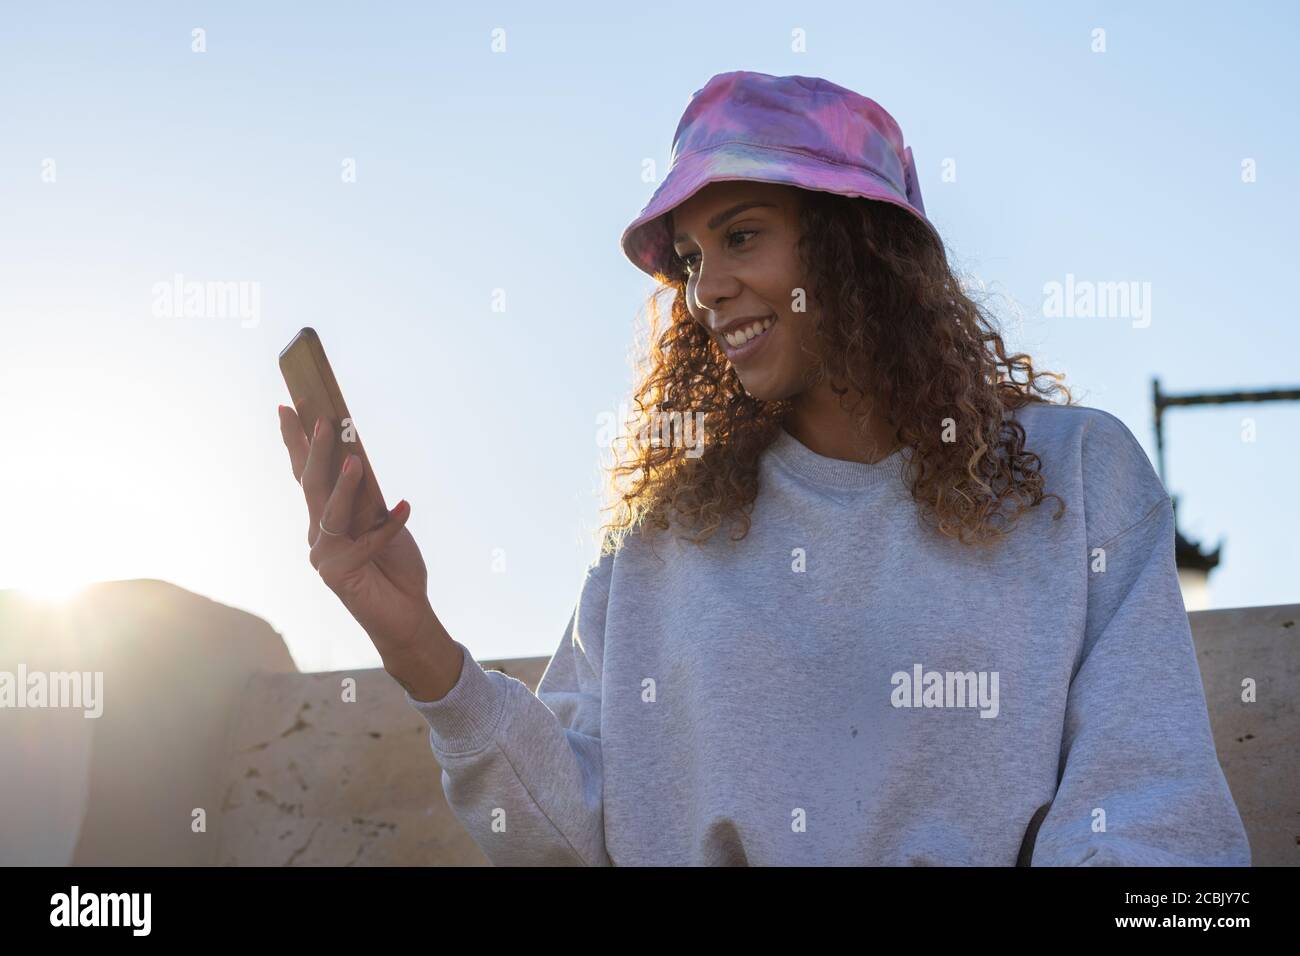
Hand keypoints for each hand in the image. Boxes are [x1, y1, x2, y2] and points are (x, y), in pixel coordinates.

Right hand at [277, 404, 441, 668]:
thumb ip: (368, 499)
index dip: (296, 442)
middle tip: (320, 419)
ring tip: (357, 458)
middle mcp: (318, 535)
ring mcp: (324, 556)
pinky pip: (366, 540)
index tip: (288, 407)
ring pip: (330, 511)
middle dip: (314, 450)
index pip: (307, 474)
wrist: (408, 613)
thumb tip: (358, 459)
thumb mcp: (384, 522)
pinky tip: (406, 507)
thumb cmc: (395, 565)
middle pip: (312, 486)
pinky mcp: (339, 574)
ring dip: (345, 483)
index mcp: (326, 519)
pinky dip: (389, 524)